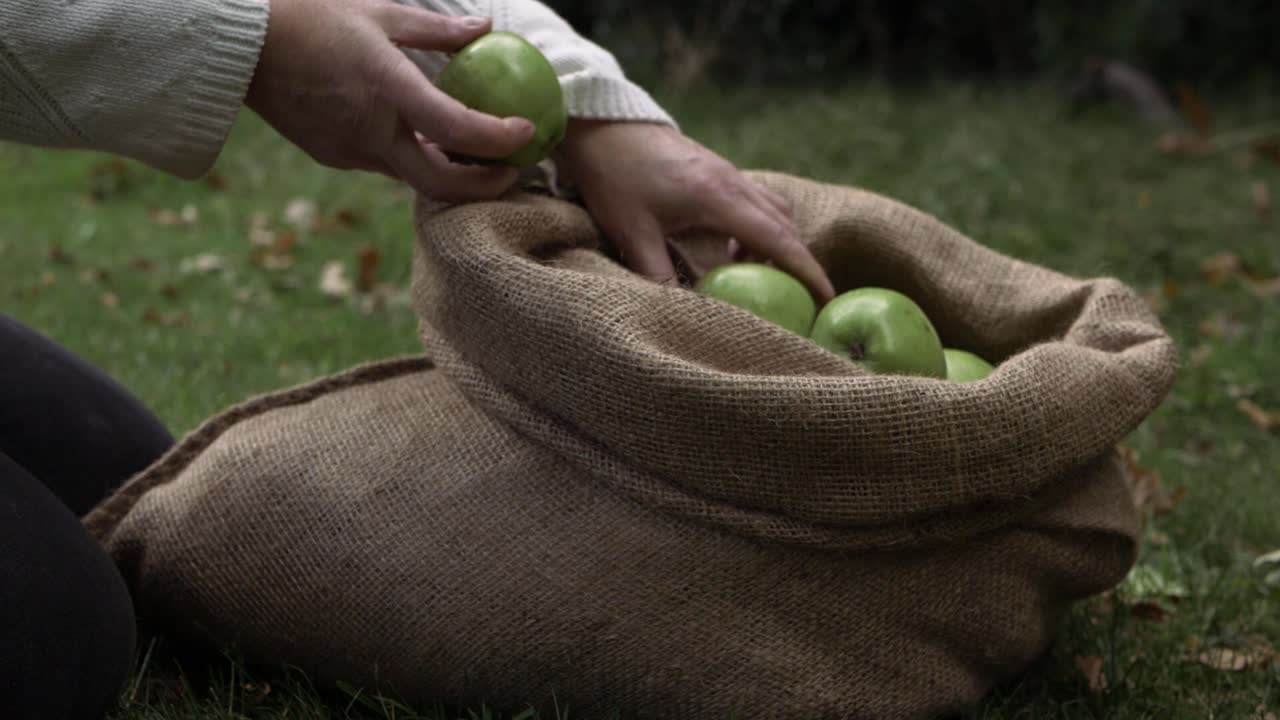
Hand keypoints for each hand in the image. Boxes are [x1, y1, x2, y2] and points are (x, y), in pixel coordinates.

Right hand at [245, 0, 534, 201]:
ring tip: (479, 153)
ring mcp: (349, 150)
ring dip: (450, 171)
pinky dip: (414, 158)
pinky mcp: (334, 156)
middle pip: (440, 183)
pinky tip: (428, 139)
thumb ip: (436, 28)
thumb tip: (485, 27)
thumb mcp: (378, 12)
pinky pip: (386, 165)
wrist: (241, 46)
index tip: (525, 134)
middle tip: (513, 169)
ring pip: (413, 176)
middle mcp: (369, 130)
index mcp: (385, 88)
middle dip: (484, 185)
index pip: (453, 128)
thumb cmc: (310, 17)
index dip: (496, 139)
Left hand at [553, 120, 834, 302]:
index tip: (827, 297)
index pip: (778, 239)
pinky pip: (756, 201)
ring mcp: (727, 173)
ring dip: (778, 243)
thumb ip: (656, 274)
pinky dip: (759, 227)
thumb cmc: (614, 176)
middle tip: (805, 298)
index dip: (806, 271)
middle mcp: (733, 182)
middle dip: (800, 262)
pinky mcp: (716, 170)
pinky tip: (732, 250)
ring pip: (774, 211)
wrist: (601, 124)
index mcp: (719, 197)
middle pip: (785, 226)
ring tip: (763, 277)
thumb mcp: (631, 232)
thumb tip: (677, 314)